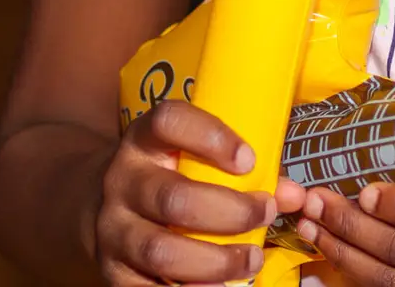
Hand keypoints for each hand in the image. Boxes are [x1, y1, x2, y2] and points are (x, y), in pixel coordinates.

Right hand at [96, 101, 305, 286]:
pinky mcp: (112, 272)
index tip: (249, 159)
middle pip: (173, 198)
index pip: (169, 122)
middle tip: (265, 213)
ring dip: (215, 262)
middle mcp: (122, 182)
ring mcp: (113, 229)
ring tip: (252, 260)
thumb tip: (294, 196)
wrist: (100, 204)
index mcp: (145, 141)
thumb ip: (245, 171)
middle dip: (230, 212)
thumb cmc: (168, 175)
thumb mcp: (192, 158)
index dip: (211, 136)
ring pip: (161, 250)